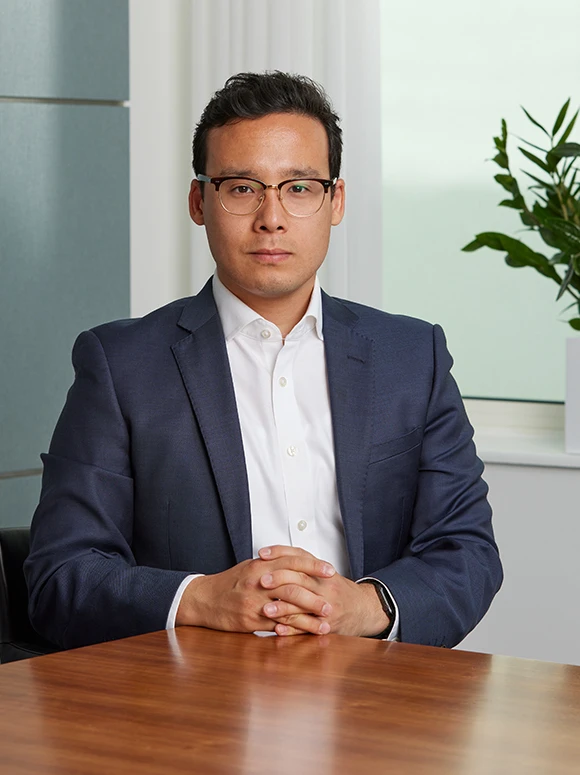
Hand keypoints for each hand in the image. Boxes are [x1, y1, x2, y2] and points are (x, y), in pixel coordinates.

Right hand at [175, 552, 335, 633]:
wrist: (203, 599)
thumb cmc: (230, 583)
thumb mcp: (251, 566)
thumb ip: (273, 563)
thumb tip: (298, 560)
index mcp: (259, 565)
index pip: (291, 560)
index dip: (313, 565)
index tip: (330, 571)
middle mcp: (257, 582)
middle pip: (292, 586)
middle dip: (315, 596)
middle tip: (331, 604)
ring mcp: (253, 603)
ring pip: (286, 609)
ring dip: (308, 618)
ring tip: (324, 623)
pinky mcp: (249, 621)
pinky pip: (274, 626)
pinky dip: (292, 630)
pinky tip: (305, 633)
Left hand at [258, 545, 389, 637]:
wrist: (364, 609)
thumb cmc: (338, 590)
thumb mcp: (325, 572)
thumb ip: (303, 563)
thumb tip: (274, 555)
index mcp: (323, 572)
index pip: (300, 558)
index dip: (280, 554)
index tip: (262, 554)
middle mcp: (325, 589)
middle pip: (300, 580)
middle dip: (278, 580)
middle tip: (260, 581)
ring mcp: (327, 608)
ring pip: (302, 607)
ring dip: (282, 608)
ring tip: (264, 609)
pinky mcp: (327, 627)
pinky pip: (307, 629)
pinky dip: (291, 630)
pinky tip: (277, 629)